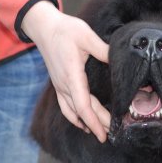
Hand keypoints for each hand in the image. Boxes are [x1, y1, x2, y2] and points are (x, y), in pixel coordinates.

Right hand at [21, 1, 109, 141]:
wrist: (43, 27)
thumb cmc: (64, 30)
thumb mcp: (86, 35)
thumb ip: (103, 50)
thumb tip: (118, 59)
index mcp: (72, 76)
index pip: (83, 106)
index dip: (94, 122)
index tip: (104, 134)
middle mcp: (64, 85)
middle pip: (82, 112)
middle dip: (97, 125)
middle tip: (112, 135)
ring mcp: (60, 87)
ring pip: (74, 112)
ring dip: (87, 123)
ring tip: (101, 133)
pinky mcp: (59, 85)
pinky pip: (66, 107)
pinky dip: (76, 118)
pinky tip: (84, 124)